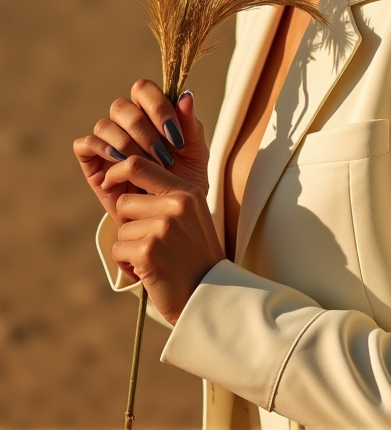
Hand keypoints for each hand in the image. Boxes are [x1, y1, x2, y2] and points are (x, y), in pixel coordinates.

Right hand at [73, 80, 208, 226]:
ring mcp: (107, 141)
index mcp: (149, 113)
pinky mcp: (92, 161)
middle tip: (163, 157)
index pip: (143, 89)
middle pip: (121, 106)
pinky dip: (101, 149)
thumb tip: (186, 95)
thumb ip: (191, 125)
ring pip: (104, 124)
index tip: (175, 136)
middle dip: (144, 131)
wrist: (168, 216)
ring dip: (127, 144)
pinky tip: (120, 162)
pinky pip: (85, 144)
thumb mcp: (194, 154)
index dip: (157, 107)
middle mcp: (125, 122)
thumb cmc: (183, 181)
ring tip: (145, 165)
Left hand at [103, 155, 224, 324]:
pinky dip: (126, 263)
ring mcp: (163, 227)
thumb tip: (126, 176)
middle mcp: (177, 205)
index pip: (139, 165)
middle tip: (150, 241)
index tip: (110, 182)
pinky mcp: (149, 251)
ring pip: (121, 228)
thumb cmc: (194, 256)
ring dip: (129, 246)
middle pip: (125, 201)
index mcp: (187, 192)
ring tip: (154, 258)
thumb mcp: (190, 216)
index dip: (117, 171)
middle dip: (129, 223)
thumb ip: (166, 196)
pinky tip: (148, 271)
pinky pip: (118, 249)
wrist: (209, 296)